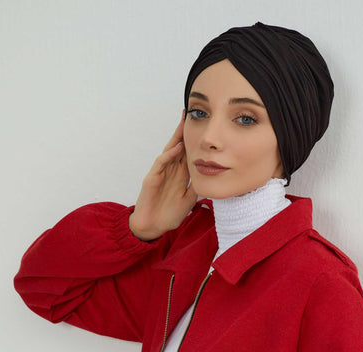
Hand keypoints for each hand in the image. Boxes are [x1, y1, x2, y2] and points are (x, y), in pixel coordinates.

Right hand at [129, 111, 197, 240]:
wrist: (153, 227)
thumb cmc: (169, 214)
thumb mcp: (189, 200)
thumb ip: (197, 187)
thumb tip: (210, 176)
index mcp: (179, 175)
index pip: (188, 153)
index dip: (194, 141)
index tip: (203, 127)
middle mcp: (170, 171)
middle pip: (178, 147)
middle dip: (184, 131)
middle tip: (191, 113)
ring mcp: (160, 173)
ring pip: (169, 151)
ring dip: (176, 137)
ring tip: (184, 122)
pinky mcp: (152, 179)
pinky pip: (161, 163)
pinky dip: (169, 155)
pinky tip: (176, 147)